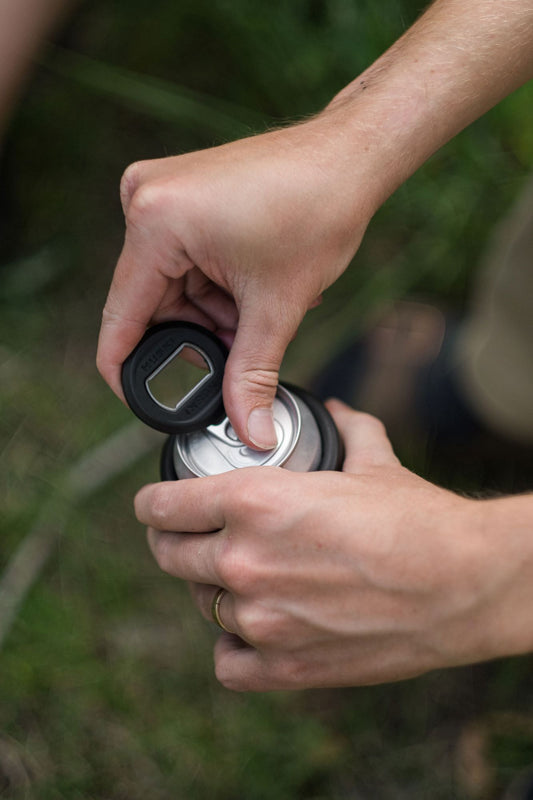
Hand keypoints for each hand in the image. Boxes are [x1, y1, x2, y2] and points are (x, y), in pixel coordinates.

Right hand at [96, 120, 374, 447]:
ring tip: (259, 303)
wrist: (350, 155)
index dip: (130, 374)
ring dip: (211, 311)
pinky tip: (250, 282)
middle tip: (244, 341)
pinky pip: (180, 260)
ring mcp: (160, 192)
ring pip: (170, 287)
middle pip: (151, 305)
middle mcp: (143, 200)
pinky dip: (213, 284)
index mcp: (156, 225)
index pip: (121, 321)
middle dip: (196, 336)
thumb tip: (250, 432)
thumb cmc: (318, 208)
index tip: (148, 406)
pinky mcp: (178, 191)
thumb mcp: (277, 306)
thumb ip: (253, 377)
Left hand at [134, 400, 528, 691]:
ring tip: (243, 581)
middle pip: (170, 556)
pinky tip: (254, 631)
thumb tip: (337, 410)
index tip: (155, 507)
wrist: (465, 583)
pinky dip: (235, 647)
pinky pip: (227, 661)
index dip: (153, 504)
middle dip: (175, 544)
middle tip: (193, 541)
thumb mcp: (373, 461)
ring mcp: (260, 618)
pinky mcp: (284, 666)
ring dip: (216, 591)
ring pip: (203, 605)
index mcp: (254, 500)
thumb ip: (345, 429)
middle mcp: (244, 559)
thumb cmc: (419, 520)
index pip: (162, 506)